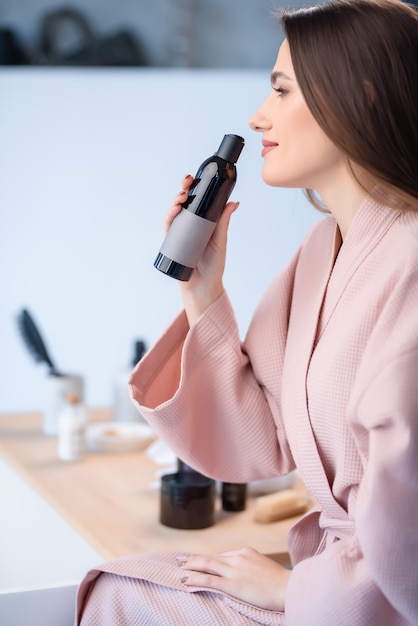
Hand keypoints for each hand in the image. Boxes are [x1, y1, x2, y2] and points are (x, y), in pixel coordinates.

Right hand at [166, 174, 239, 324]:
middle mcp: (189, 225)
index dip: (198, 187)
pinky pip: (168, 225)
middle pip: (185, 202)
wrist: (203, 287)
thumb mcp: (220, 241)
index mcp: (202, 222)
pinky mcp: (171, 241)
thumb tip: (233, 203)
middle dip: (185, 188)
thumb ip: (224, 222)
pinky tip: (176, 209)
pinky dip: (170, 214)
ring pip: (175, 210)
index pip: (199, 200)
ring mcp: (179, 232)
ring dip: (177, 199)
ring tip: (183, 194)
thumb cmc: (213, 265)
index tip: (200, 176)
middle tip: (189, 180)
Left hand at [177, 547, 289, 610]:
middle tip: (180, 559)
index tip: (195, 558)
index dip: (206, 557)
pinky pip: (210, 580)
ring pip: (207, 565)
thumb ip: (249, 566)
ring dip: (191, 566)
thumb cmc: (279, 582)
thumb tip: (241, 572)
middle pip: (211, 558)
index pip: (221, 555)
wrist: (288, 589)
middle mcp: (238, 557)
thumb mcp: (262, 567)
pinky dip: (196, 579)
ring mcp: (235, 570)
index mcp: (245, 552)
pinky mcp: (233, 584)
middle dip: (194, 558)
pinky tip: (186, 580)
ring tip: (180, 568)